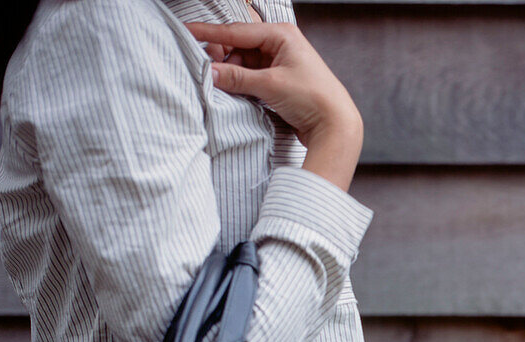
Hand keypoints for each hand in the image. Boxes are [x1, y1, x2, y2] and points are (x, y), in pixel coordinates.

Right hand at [182, 20, 363, 157]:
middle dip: (224, 58)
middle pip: (240, 46)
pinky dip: (243, 83)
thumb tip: (209, 73)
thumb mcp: (270, 85)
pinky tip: (236, 91)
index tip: (188, 32)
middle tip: (209, 72)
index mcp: (282, 34)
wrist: (337, 127)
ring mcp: (282, 63)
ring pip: (245, 63)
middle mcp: (282, 45)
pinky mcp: (282, 82)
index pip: (237, 30)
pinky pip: (254, 77)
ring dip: (233, 74)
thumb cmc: (312, 99)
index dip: (210, 33)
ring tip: (223, 85)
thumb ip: (236, 78)